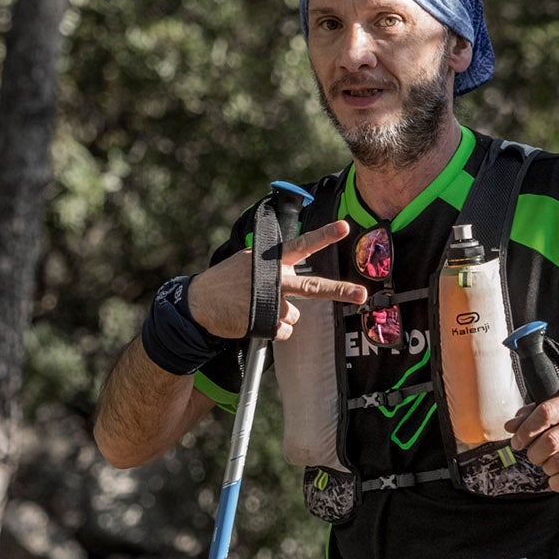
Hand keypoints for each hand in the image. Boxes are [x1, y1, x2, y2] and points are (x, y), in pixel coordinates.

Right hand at [186, 219, 368, 341]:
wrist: (198, 303)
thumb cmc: (226, 282)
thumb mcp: (247, 262)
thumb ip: (273, 264)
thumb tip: (295, 267)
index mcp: (270, 260)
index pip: (301, 245)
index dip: (324, 235)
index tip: (345, 227)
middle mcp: (272, 278)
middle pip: (312, 287)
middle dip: (339, 290)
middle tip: (361, 294)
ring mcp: (268, 301)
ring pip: (295, 315)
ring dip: (282, 315)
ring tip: (258, 308)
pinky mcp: (262, 322)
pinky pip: (285, 331)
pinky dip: (275, 330)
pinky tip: (255, 321)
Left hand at [507, 390, 558, 491]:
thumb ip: (532, 415)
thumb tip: (512, 426)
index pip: (546, 412)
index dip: (527, 429)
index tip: (518, 441)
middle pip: (551, 440)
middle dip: (534, 452)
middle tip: (533, 455)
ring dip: (545, 467)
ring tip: (546, 463)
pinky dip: (556, 481)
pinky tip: (554, 477)